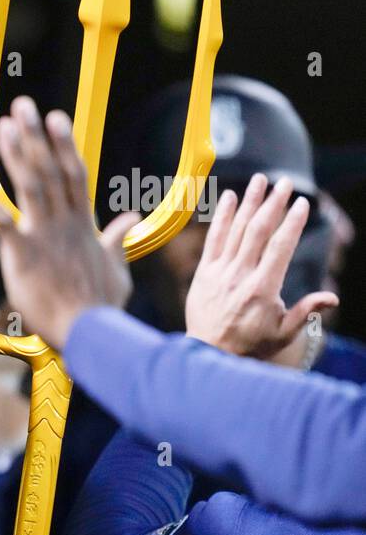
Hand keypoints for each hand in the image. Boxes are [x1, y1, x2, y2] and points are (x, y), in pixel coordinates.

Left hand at [0, 96, 140, 349]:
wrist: (90, 333)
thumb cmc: (102, 306)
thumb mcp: (117, 268)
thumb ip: (118, 239)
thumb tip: (130, 218)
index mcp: (83, 224)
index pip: (74, 174)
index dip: (63, 144)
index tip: (55, 118)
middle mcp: (64, 222)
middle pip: (50, 169)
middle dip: (35, 136)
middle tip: (22, 105)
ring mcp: (44, 235)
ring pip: (30, 185)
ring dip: (16, 154)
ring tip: (4, 125)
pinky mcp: (23, 252)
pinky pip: (2, 221)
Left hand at [185, 174, 337, 358]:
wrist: (208, 353)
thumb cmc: (250, 344)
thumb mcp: (283, 333)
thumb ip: (306, 312)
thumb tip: (331, 298)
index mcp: (263, 288)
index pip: (280, 247)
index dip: (291, 223)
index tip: (302, 203)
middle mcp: (240, 275)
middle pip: (257, 231)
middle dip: (272, 204)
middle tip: (285, 182)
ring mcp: (219, 272)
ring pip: (235, 230)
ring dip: (248, 202)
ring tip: (260, 180)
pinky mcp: (203, 272)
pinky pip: (213, 240)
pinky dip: (221, 218)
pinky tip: (228, 198)